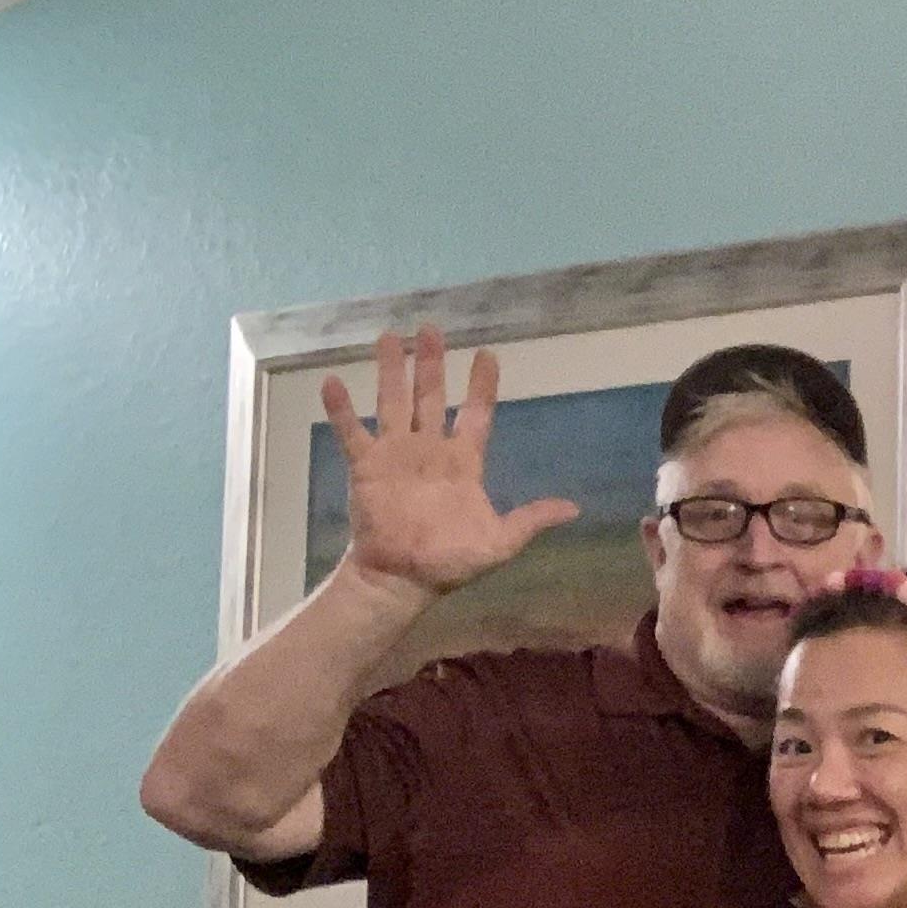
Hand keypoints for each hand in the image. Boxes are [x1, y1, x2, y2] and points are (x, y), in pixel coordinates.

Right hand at [318, 327, 579, 601]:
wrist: (403, 580)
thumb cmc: (451, 563)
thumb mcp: (500, 543)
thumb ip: (531, 519)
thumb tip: (574, 509)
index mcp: (463, 462)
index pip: (475, 414)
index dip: (481, 385)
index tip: (487, 354)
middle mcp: (429, 450)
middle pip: (431, 396)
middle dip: (432, 363)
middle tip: (431, 327)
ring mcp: (396, 455)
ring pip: (392, 402)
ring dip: (391, 370)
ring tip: (389, 336)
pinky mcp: (366, 467)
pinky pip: (351, 432)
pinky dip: (341, 409)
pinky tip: (332, 381)